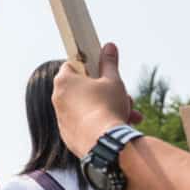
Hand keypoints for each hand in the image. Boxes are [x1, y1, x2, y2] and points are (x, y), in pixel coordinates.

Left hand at [52, 42, 138, 157]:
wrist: (103, 143)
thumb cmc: (107, 107)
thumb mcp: (113, 80)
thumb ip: (109, 63)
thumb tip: (109, 46)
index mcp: (64, 80)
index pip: (73, 65)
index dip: (91, 67)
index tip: (104, 72)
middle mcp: (58, 98)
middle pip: (85, 89)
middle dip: (109, 93)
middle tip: (126, 98)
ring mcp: (62, 118)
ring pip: (89, 108)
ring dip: (110, 109)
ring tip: (131, 116)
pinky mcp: (68, 136)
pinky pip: (85, 125)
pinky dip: (99, 125)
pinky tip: (118, 129)